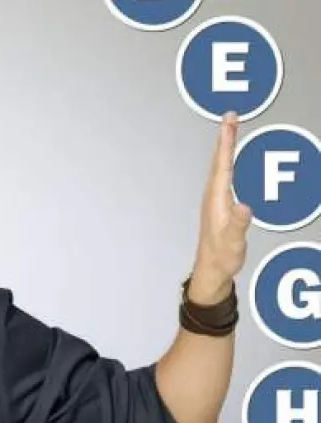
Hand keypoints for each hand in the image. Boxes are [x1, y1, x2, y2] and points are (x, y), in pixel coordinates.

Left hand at [190, 112, 252, 304]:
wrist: (212, 271)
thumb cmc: (222, 256)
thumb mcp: (233, 240)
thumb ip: (239, 223)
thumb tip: (244, 206)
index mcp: (216, 199)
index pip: (223, 164)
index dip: (226, 141)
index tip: (229, 121)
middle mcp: (213, 196)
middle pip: (220, 160)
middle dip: (225, 138)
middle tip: (230, 116)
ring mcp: (215, 201)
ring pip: (221, 167)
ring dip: (226, 148)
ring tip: (231, 131)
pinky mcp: (220, 206)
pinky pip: (225, 177)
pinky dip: (229, 163)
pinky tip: (233, 162)